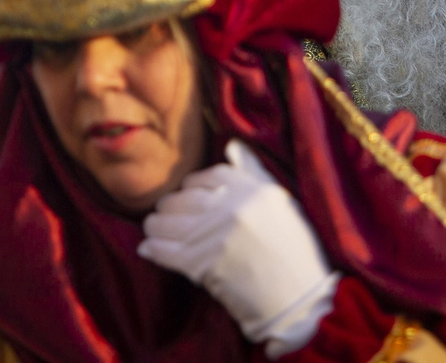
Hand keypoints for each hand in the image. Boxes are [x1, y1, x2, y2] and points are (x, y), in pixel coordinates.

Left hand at [137, 140, 336, 354]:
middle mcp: (229, 207)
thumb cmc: (294, 251)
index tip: (190, 194)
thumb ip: (252, 172)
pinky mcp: (197, 264)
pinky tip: (149, 249)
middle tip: (168, 214)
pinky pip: (162, 250)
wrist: (296, 298)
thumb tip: (231, 146)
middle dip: (171, 205)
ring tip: (155, 230)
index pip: (209, 176)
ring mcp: (211, 235)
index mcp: (252, 190)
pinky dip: (152, 249)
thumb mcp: (280, 203)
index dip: (194, 184)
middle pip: (182, 197)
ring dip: (156, 226)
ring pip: (166, 221)